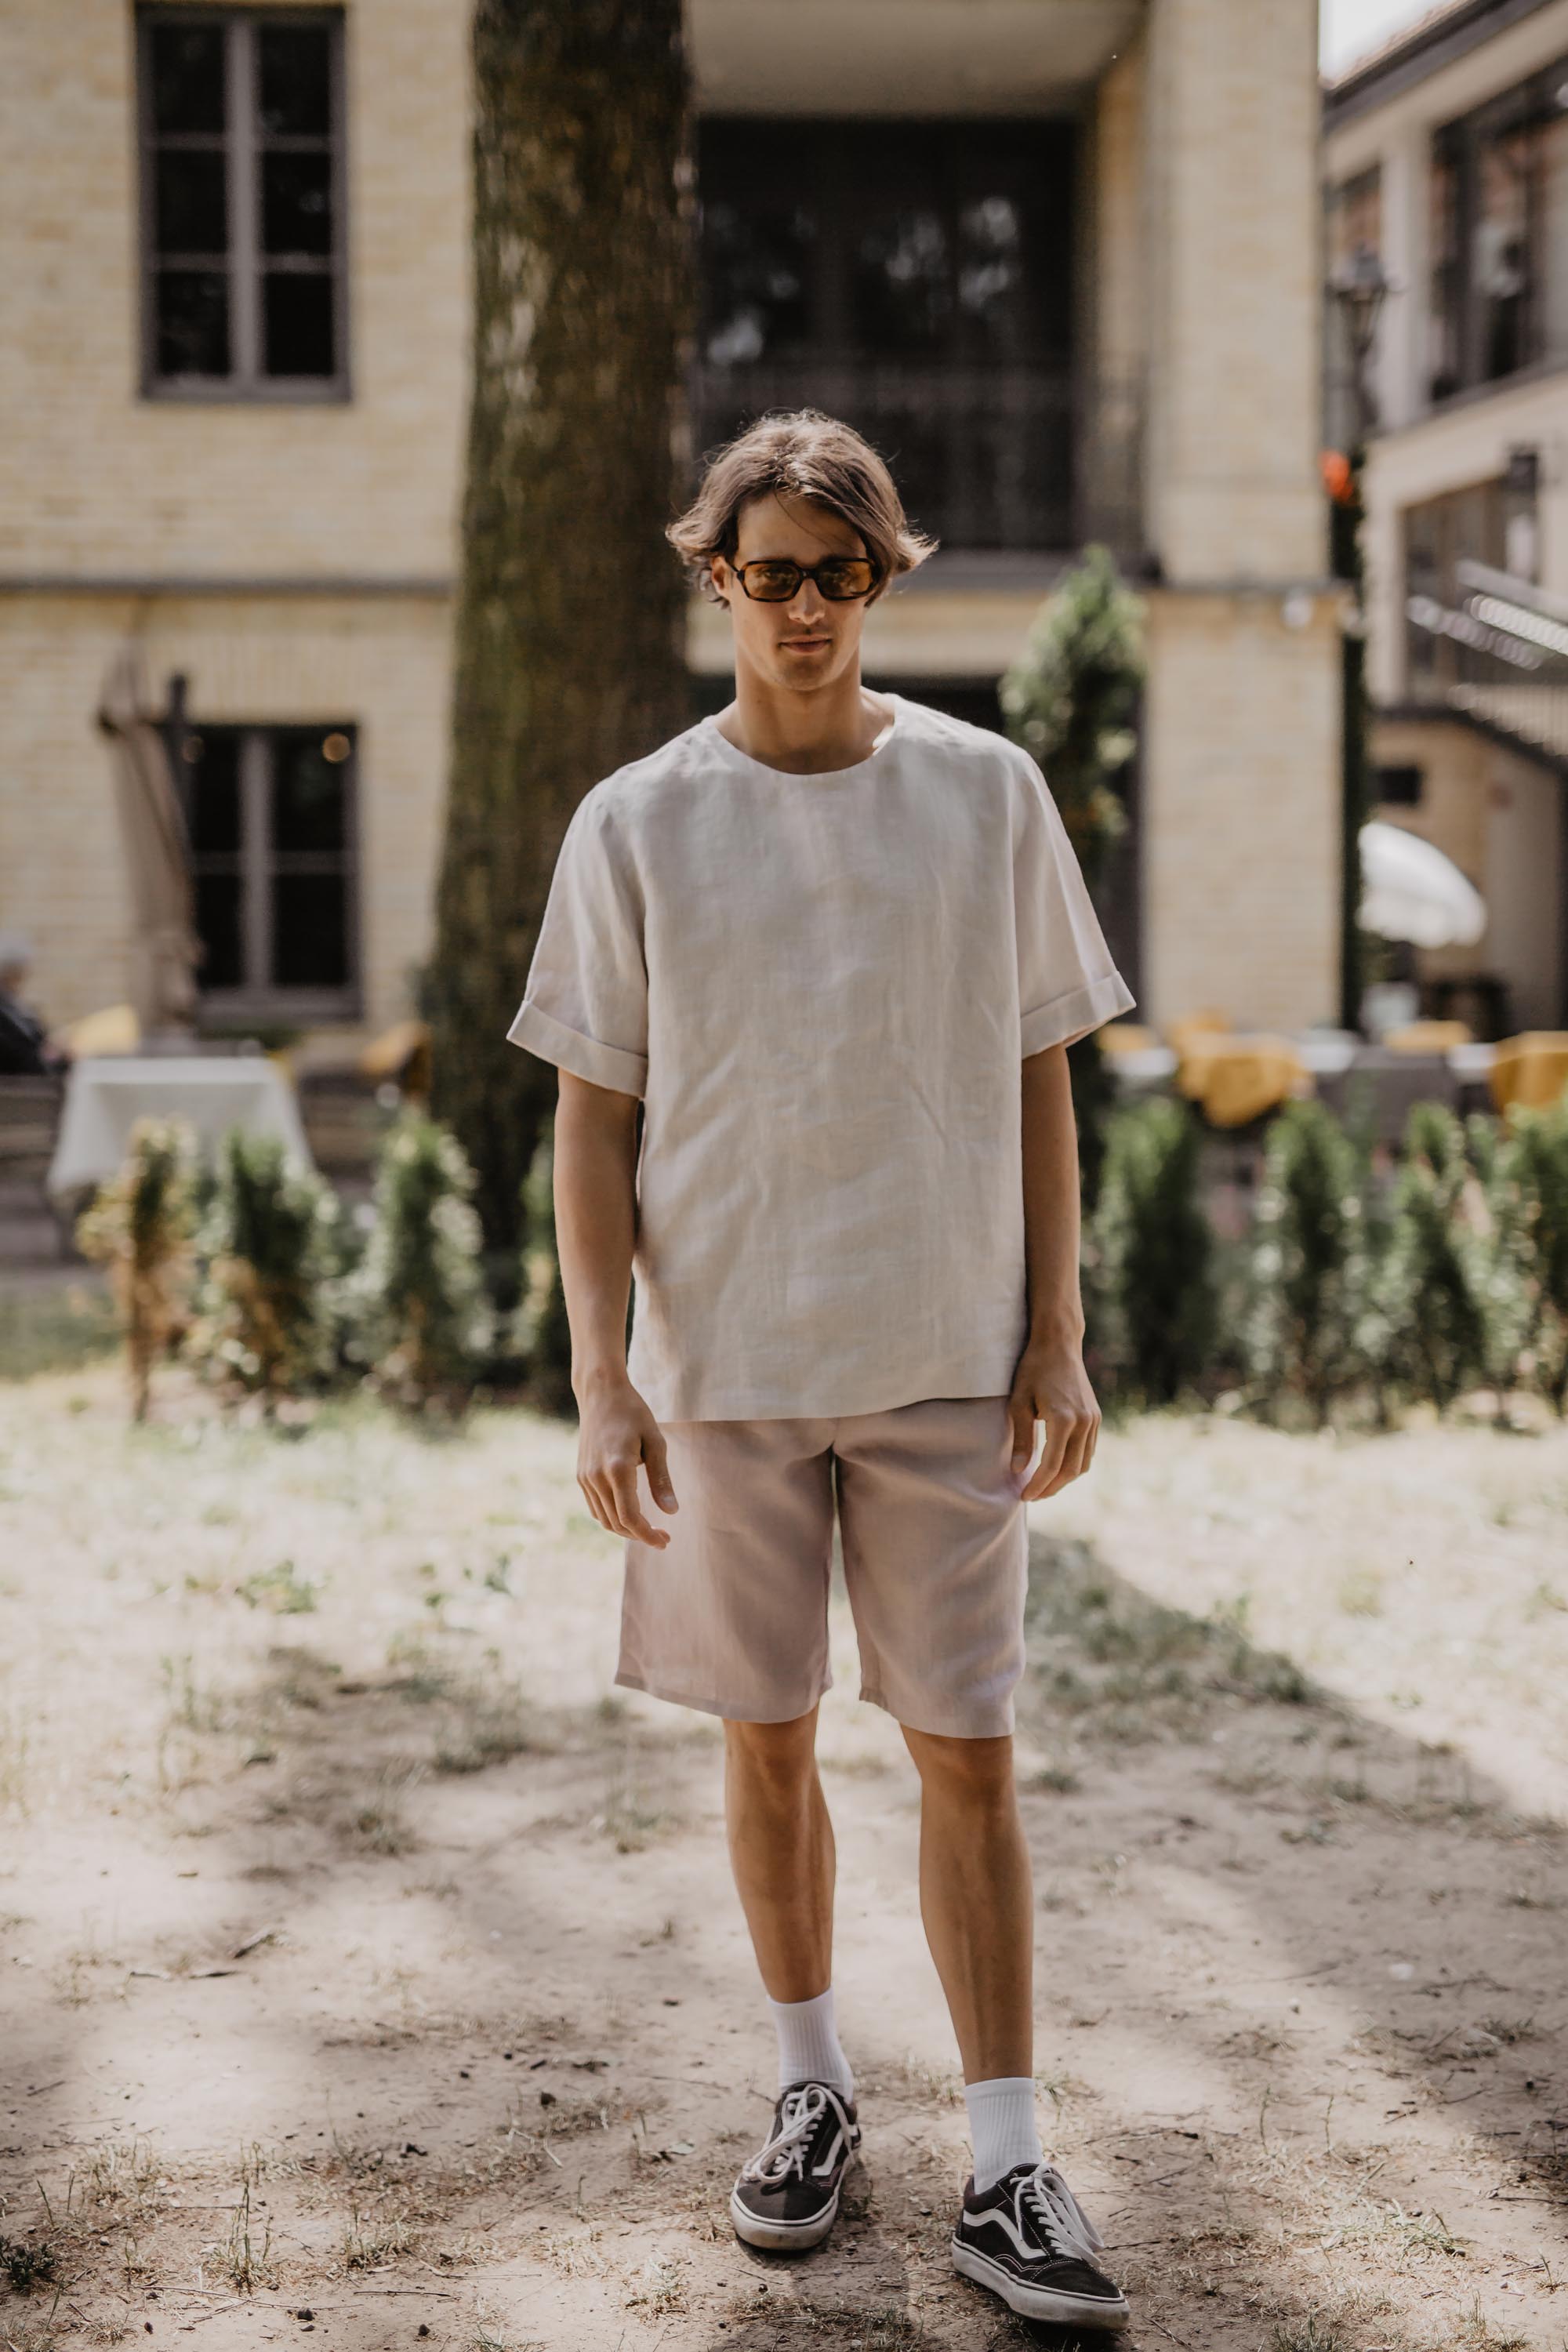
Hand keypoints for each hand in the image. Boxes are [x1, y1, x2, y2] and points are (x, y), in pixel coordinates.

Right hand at [576, 1373, 678, 1546]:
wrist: (600, 1394)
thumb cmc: (633, 1413)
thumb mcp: (655, 1442)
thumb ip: (662, 1479)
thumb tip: (672, 1512)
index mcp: (617, 1468)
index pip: (630, 1517)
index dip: (647, 1535)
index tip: (665, 1541)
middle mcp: (596, 1477)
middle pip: (616, 1523)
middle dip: (640, 1535)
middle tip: (663, 1537)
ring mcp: (585, 1477)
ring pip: (604, 1519)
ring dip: (626, 1529)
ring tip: (649, 1528)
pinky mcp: (581, 1475)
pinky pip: (595, 1507)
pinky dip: (612, 1518)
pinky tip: (630, 1514)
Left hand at [1008, 1337, 1100, 1501]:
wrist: (1059, 1344)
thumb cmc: (1033, 1370)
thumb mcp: (1019, 1403)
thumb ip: (1021, 1438)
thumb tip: (1018, 1471)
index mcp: (1063, 1420)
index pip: (1051, 1465)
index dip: (1037, 1485)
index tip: (1024, 1496)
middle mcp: (1084, 1422)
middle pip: (1070, 1470)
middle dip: (1051, 1488)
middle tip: (1032, 1496)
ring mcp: (1093, 1420)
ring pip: (1083, 1464)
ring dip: (1064, 1479)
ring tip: (1043, 1485)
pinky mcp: (1095, 1416)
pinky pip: (1088, 1450)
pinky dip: (1074, 1464)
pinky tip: (1057, 1467)